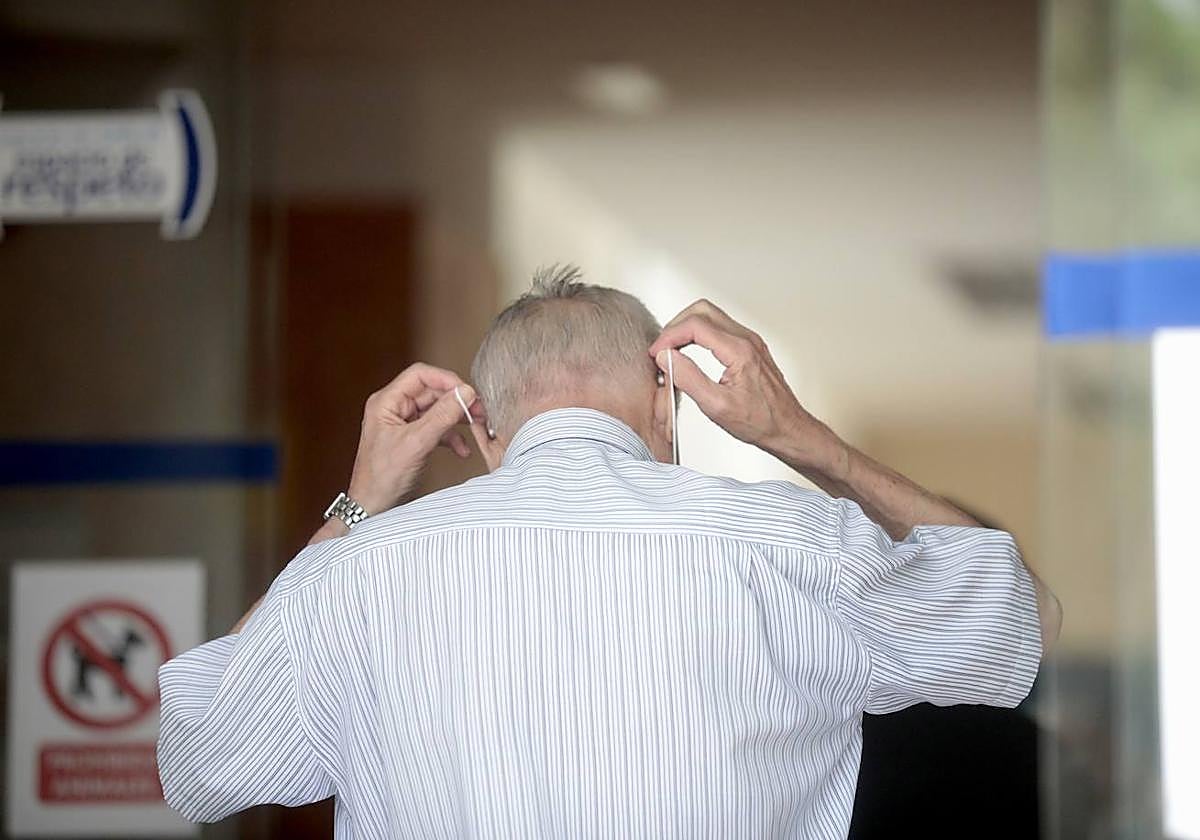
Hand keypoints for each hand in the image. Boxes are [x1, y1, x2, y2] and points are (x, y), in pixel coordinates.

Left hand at [346, 363, 477, 513]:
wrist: (371, 508)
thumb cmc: (381, 478)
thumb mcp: (416, 443)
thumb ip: (442, 416)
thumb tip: (464, 393)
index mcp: (386, 402)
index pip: (420, 375)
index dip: (446, 380)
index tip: (466, 391)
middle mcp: (393, 409)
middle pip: (431, 392)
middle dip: (455, 401)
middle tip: (477, 410)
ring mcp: (402, 424)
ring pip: (436, 410)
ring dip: (456, 419)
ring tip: (474, 426)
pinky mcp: (411, 438)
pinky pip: (436, 428)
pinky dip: (451, 436)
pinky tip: (461, 449)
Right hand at [648, 300, 843, 473]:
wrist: (787, 428)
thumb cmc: (760, 421)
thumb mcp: (717, 406)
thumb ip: (688, 378)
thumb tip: (667, 358)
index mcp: (739, 351)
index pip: (695, 325)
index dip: (669, 336)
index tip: (656, 353)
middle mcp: (746, 339)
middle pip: (701, 310)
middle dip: (676, 325)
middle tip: (663, 348)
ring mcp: (750, 341)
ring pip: (711, 315)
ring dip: (687, 328)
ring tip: (672, 350)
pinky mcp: (749, 346)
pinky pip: (720, 327)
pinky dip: (699, 334)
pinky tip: (690, 352)